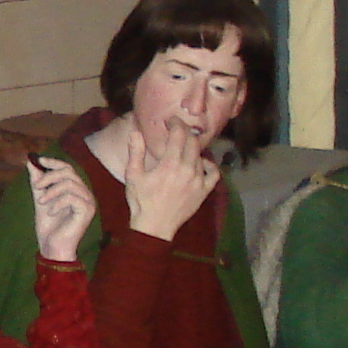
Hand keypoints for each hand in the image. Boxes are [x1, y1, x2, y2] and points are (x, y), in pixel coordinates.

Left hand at [27, 156, 97, 261]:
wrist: (52, 246)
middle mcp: (85, 193)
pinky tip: (51, 213)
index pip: (68, 168)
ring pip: (70, 184)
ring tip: (41, 203)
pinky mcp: (87, 211)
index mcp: (75, 189)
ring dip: (51, 192)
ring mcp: (88, 202)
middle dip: (49, 177)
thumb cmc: (48, 226)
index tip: (39, 160)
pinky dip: (57, 203)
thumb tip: (30, 161)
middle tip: (36, 187)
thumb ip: (37, 182)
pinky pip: (72, 197)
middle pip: (69, 172)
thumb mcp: (40, 199)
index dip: (54, 162)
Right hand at [123, 116, 218, 242]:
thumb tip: (135, 132)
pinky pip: (214, 174)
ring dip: (193, 147)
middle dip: (185, 132)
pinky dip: (210, 165)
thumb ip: (136, 152)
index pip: (178, 135)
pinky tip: (202, 163)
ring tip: (185, 146)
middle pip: (192, 142)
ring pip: (201, 155)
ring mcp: (198, 181)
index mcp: (170, 164)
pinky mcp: (204, 191)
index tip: (170, 120)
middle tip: (177, 130)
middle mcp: (187, 169)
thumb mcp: (133, 176)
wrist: (155, 226)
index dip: (176, 124)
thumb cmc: (141, 201)